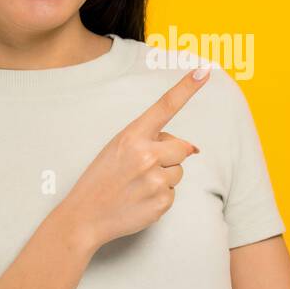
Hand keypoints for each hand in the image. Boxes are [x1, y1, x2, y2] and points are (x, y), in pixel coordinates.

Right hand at [62, 61, 210, 249]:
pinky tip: (140, 200)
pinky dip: (160, 196)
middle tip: (145, 167)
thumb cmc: (102, 179)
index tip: (205, 71)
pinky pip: (173, 193)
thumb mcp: (118, 149)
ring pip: (179, 172)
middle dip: (172, 155)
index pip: (165, 107)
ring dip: (165, 177)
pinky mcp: (162, 202)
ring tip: (137, 185)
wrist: (84, 216)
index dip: (187, 88)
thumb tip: (194, 148)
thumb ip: (152, 141)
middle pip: (182, 147)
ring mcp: (155, 180)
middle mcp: (146, 155)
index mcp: (132, 136)